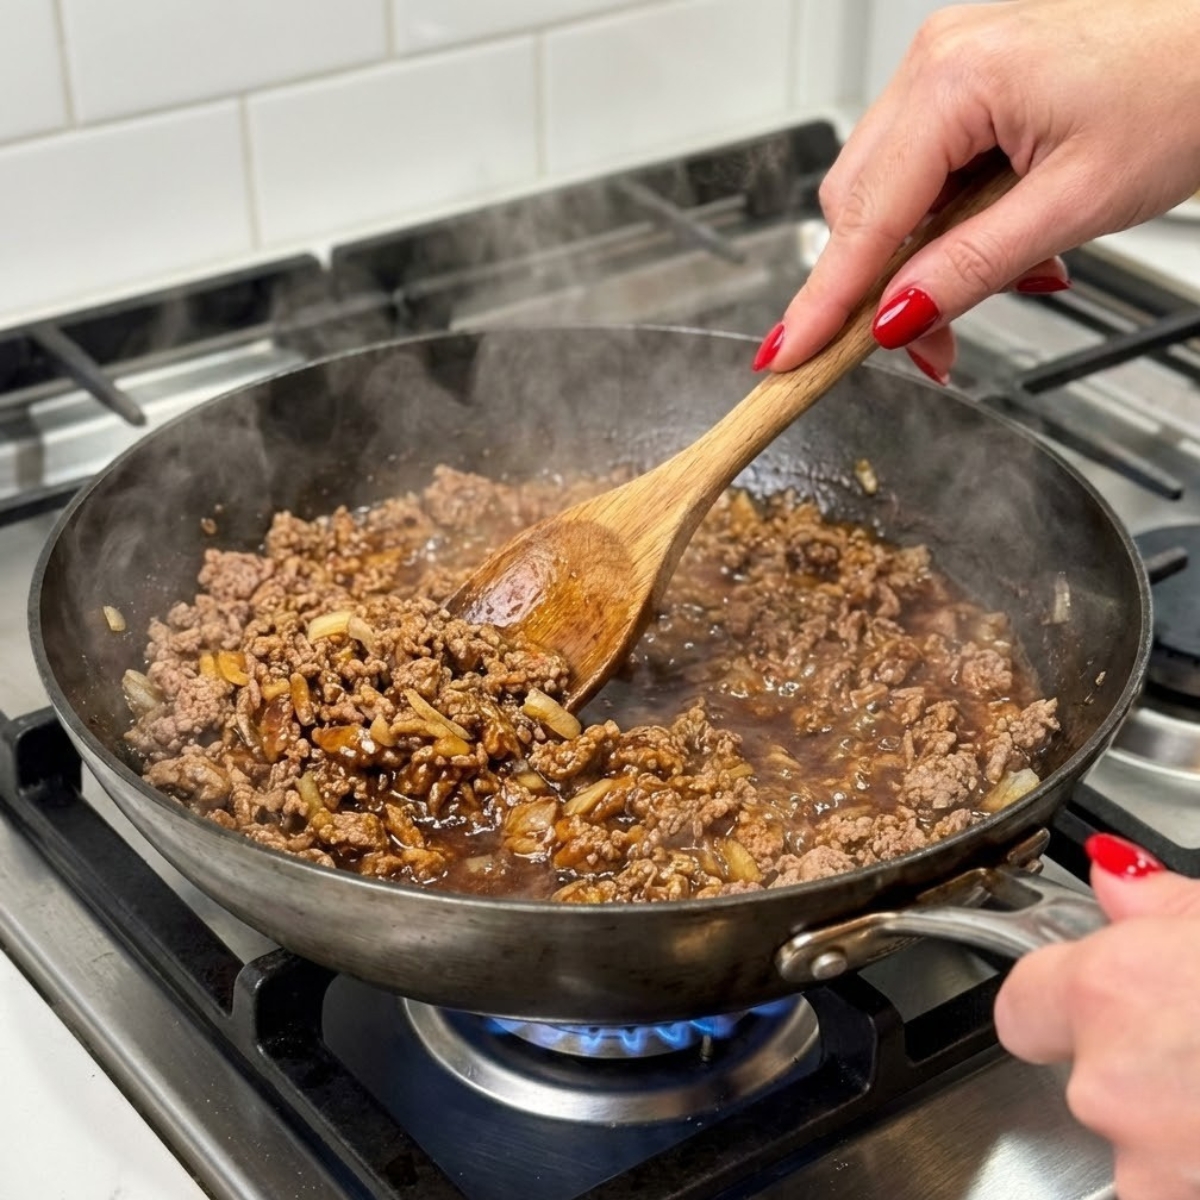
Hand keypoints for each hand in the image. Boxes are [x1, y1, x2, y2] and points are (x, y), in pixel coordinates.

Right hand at [757, 0, 1199, 381]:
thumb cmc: (1186, 88)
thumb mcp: (1075, 203)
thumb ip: (972, 268)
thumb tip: (896, 318)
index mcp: (957, 79)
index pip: (864, 217)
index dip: (823, 300)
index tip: (785, 356)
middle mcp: (936, 62)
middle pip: (859, 205)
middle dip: (880, 288)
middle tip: (926, 348)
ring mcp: (946, 66)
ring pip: (885, 193)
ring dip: (916, 259)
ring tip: (984, 291)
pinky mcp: (964, 82)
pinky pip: (919, 170)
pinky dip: (940, 224)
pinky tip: (987, 245)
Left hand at [994, 833, 1199, 1199]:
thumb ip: (1155, 904)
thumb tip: (1114, 880)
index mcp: (1107, 995)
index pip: (1020, 1008)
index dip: (1055, 1004)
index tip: (1085, 1000)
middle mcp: (1115, 1088)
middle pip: (1089, 1087)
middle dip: (1140, 1073)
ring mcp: (1162, 1171)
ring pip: (1145, 1160)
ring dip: (1185, 1138)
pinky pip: (1187, 1187)